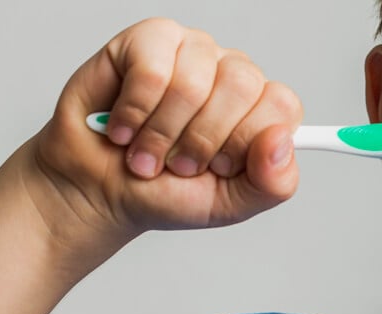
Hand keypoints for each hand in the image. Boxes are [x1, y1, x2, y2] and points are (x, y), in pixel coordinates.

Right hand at [33, 17, 302, 245]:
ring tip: (147, 154)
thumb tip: (282, 141)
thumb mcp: (230, 205)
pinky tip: (125, 128)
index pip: (281, 105)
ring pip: (194, 81)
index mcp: (259, 110)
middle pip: (242, 86)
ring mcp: (193, 53)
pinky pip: (152, 69)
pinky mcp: (149, 41)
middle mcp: (231, 75)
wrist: (100, 192)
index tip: (220, 168)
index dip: (245, 142)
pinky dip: (135, 111)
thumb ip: (273, 183)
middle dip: (203, 140)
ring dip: (163, 133)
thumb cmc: (165, 193)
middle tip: (179, 164)